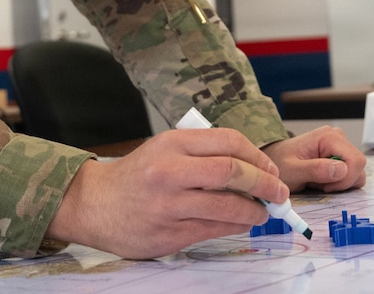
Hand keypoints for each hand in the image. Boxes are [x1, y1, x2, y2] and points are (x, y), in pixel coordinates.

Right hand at [46, 127, 288, 258]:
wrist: (94, 204)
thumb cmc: (135, 176)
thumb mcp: (163, 150)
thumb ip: (201, 154)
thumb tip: (252, 168)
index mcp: (171, 143)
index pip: (228, 142)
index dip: (258, 157)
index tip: (270, 169)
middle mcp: (170, 170)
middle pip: (233, 171)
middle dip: (265, 183)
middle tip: (279, 192)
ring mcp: (170, 204)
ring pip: (229, 206)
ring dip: (255, 211)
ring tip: (262, 212)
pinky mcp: (170, 232)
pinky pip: (216, 229)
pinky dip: (236, 226)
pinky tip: (241, 222)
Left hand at [261, 126, 366, 192]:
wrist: (274, 160)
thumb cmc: (280, 163)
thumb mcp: (293, 170)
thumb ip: (316, 170)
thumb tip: (341, 169)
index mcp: (328, 137)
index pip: (356, 161)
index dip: (345, 179)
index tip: (326, 186)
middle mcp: (337, 137)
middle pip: (358, 166)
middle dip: (342, 182)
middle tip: (320, 184)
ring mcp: (340, 146)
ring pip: (357, 171)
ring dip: (340, 183)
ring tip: (318, 181)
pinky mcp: (340, 155)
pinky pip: (351, 173)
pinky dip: (339, 182)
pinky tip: (322, 179)